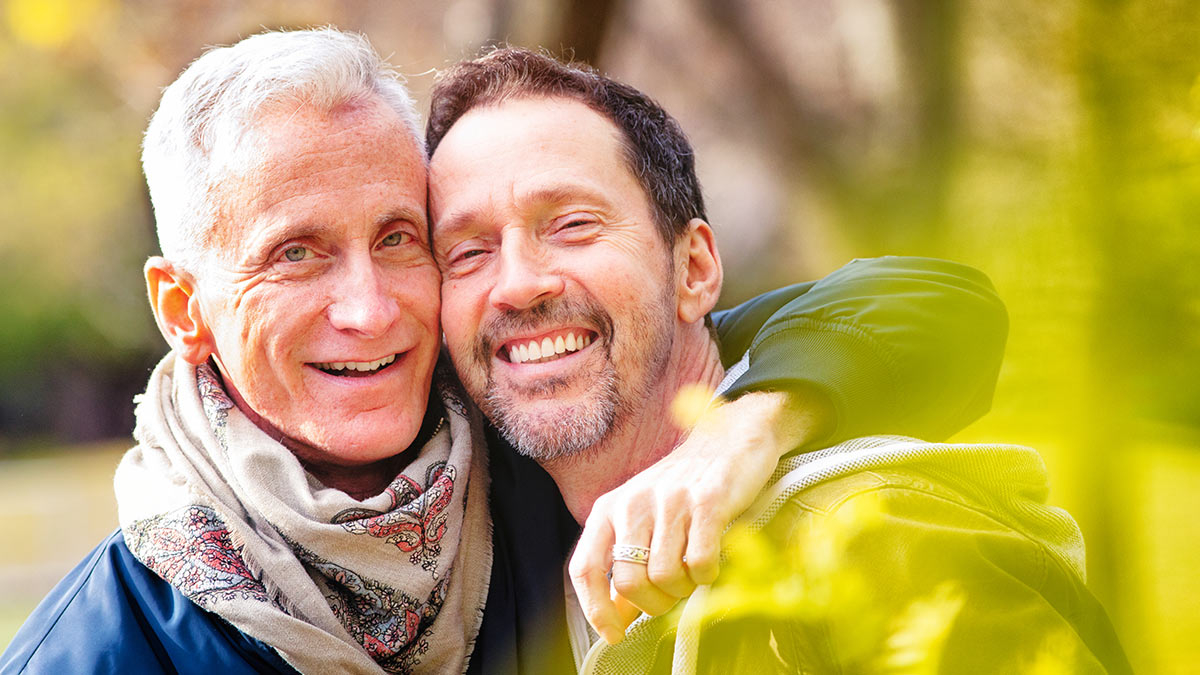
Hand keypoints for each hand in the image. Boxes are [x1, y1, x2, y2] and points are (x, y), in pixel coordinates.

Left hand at [567, 387, 832, 643]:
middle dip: (654, 604)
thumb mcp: (643, 522)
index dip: (596, 610)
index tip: (614, 634)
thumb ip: (626, 568)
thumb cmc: (682, 489)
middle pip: (629, 583)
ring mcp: (670, 500)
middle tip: (673, 596)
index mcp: (609, 508)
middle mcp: (633, 502)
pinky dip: (708, 576)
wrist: (728, 438)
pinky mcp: (708, 501)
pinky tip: (712, 562)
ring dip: (685, 589)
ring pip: (665, 577)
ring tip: (694, 572)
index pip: (585, 568)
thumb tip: (615, 619)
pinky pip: (700, 563)